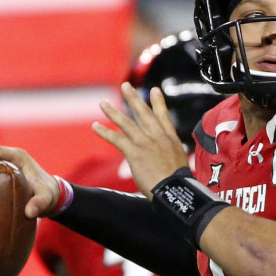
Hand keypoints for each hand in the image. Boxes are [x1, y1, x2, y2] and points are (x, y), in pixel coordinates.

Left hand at [93, 82, 188, 198]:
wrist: (173, 189)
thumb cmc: (177, 183)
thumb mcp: (179, 163)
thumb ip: (170, 156)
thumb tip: (166, 160)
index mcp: (170, 139)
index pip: (163, 116)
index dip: (159, 102)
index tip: (155, 90)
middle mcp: (158, 136)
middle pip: (144, 113)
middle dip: (133, 98)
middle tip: (126, 86)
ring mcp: (145, 143)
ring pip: (127, 123)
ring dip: (113, 112)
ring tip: (103, 103)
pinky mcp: (134, 152)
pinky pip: (117, 139)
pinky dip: (105, 132)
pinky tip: (96, 126)